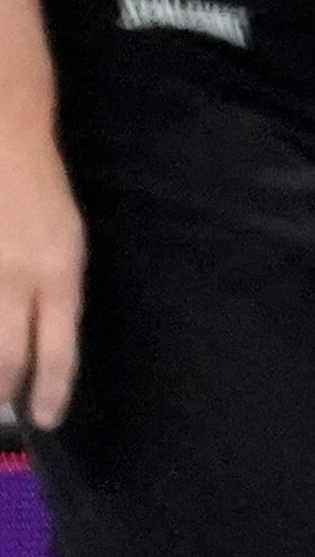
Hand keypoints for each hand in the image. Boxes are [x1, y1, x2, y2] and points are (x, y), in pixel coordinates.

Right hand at [0, 126, 81, 429]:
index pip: (59, 350)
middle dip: (3, 390)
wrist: (4, 137)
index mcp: (58, 274)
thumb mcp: (67, 246)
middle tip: (2, 407)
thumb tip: (43, 347)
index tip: (47, 419)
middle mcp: (15, 277)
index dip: (52, 390)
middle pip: (6, 356)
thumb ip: (56, 296)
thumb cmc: (40, 194)